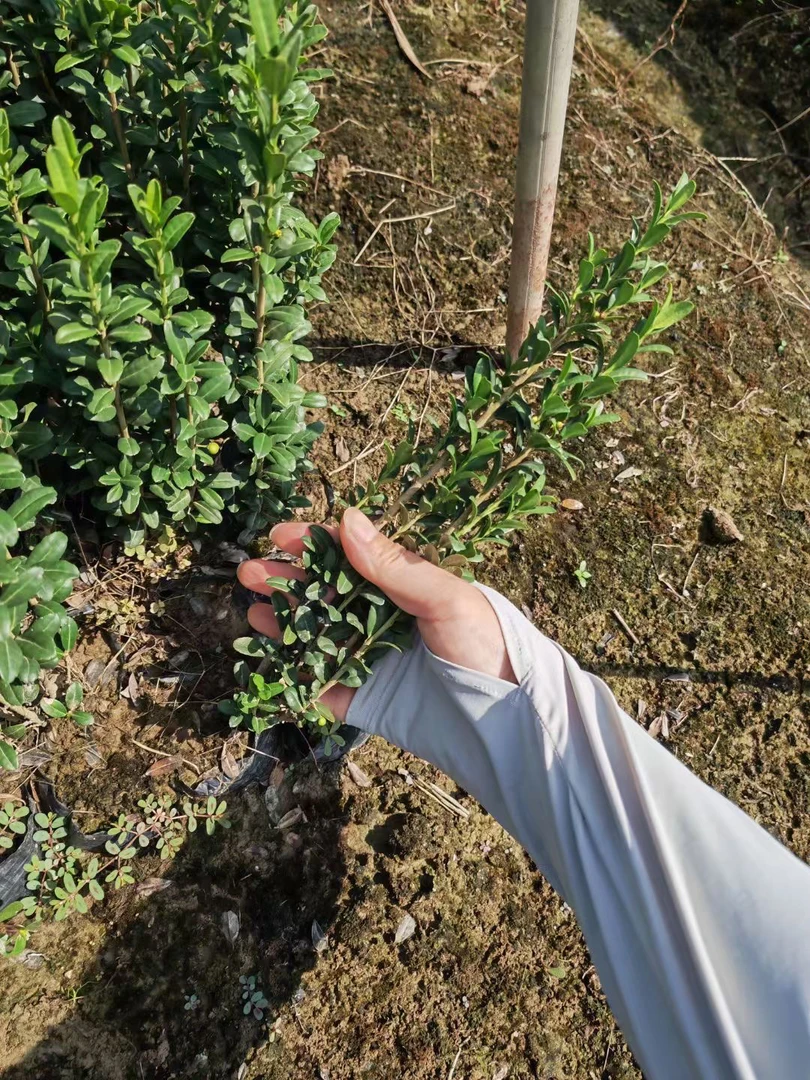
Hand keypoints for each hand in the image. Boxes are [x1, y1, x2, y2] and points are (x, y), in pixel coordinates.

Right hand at [236, 507, 516, 722]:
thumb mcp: (444, 596)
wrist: (506, 717)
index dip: (311, 543)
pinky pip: (321, 685)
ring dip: (283, 623)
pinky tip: (270, 658)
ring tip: (253, 612)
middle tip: (249, 573)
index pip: (348, 555)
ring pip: (315, 636)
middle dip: (285, 582)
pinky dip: (296, 674)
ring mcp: (369, 658)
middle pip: (322, 594)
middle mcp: (380, 618)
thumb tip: (347, 519)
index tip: (278, 535)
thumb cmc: (485, 643)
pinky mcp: (364, 699)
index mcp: (401, 585)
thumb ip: (394, 565)